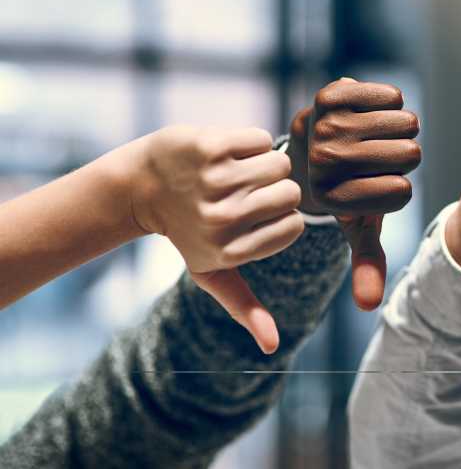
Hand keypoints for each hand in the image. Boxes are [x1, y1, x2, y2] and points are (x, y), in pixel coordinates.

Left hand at [132, 126, 304, 353]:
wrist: (140, 186)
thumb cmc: (186, 231)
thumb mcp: (212, 271)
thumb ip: (243, 306)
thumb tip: (271, 347)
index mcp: (228, 251)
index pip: (294, 226)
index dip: (281, 218)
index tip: (254, 218)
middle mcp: (222, 219)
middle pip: (290, 193)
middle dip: (275, 188)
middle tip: (245, 191)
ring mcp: (215, 181)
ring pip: (280, 163)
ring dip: (266, 163)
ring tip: (238, 172)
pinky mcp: (209, 146)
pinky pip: (262, 140)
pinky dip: (251, 142)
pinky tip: (227, 153)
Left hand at [286, 78, 420, 310]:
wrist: (304, 145)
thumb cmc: (341, 187)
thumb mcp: (356, 225)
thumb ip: (366, 263)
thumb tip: (369, 307)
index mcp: (330, 198)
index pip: (403, 193)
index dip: (397, 187)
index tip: (370, 184)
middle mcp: (322, 164)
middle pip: (409, 156)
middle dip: (400, 156)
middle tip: (372, 157)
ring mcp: (324, 127)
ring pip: (405, 125)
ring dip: (397, 130)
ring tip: (369, 136)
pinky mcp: (330, 93)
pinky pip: (393, 97)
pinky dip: (389, 103)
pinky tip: (366, 112)